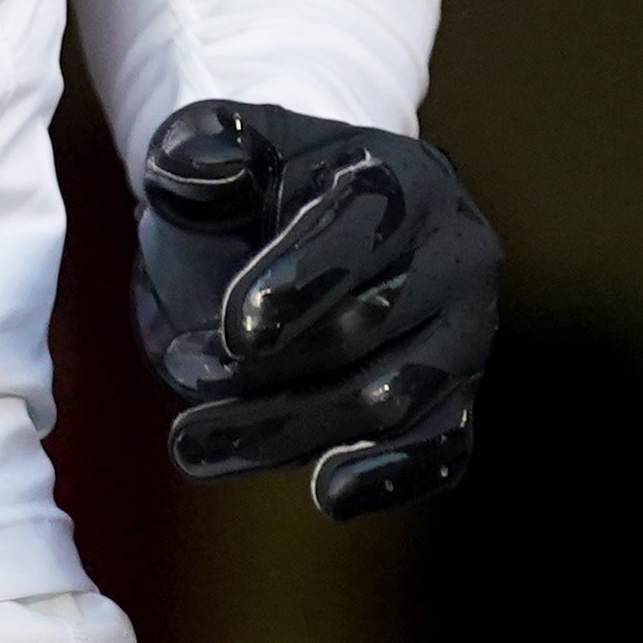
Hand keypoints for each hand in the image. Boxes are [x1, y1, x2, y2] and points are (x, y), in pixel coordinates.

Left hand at [129, 100, 497, 519]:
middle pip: (367, 326)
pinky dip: (389, 476)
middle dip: (266, 365)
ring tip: (193, 446)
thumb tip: (186, 169)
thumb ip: (202, 147)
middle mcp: (456, 255)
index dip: (297, 282)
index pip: (356, 232)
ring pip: (391, 398)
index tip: (234, 328)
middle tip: (178, 378)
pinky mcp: (456, 400)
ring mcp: (464, 334)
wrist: (322, 231)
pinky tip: (328, 495)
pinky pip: (439, 448)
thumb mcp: (233, 150)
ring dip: (289, 430)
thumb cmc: (271, 186)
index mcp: (405, 181)